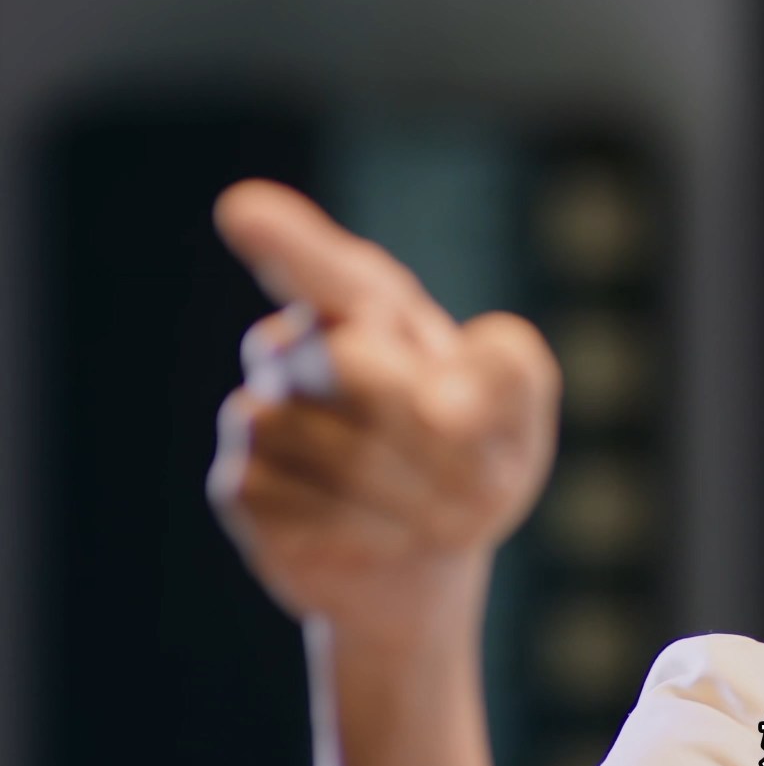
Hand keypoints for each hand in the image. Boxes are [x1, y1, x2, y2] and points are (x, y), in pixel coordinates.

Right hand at [208, 179, 560, 645]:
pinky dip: (363, 531)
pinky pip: (295, 502)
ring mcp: (263, 412)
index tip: (244, 210)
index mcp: (373, 309)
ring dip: (409, 494)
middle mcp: (303, 347)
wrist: (431, 554)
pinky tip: (387, 537)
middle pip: (348, 363)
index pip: (331, 270)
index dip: (292, 244)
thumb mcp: (520, 403)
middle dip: (428, 432)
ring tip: (445, 516)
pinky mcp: (241, 484)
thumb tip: (440, 401)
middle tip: (488, 486)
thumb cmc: (479, 453)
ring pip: (322, 442)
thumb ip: (508, 370)